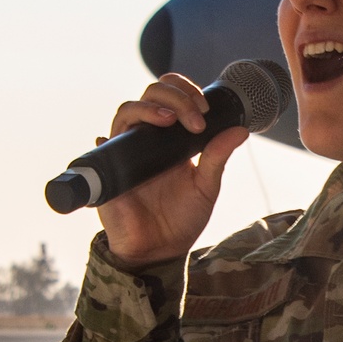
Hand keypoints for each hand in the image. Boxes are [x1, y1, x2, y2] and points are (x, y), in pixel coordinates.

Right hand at [96, 74, 246, 266]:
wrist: (162, 250)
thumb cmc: (182, 219)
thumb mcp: (206, 186)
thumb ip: (218, 157)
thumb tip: (240, 130)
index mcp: (171, 138)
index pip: (170, 96)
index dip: (184, 91)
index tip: (204, 108)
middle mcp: (147, 139)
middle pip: (149, 95)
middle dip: (173, 96)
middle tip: (194, 116)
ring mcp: (127, 153)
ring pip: (125, 112)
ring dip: (147, 108)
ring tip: (168, 120)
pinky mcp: (111, 172)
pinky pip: (102, 148)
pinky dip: (106, 140)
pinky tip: (113, 140)